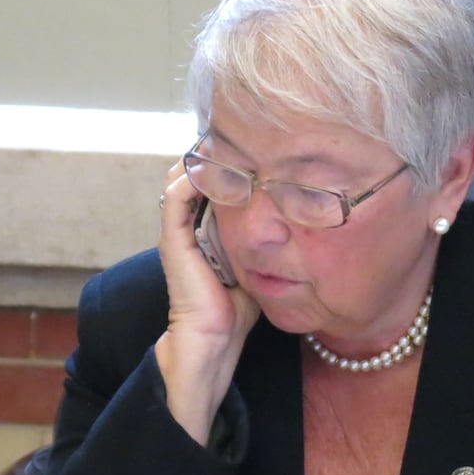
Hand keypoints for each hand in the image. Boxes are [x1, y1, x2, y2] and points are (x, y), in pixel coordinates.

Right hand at [155, 161, 260, 443]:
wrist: (214, 341)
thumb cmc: (238, 308)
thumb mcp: (258, 262)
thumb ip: (267, 240)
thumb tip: (300, 218)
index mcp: (202, 228)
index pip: (207, 181)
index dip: (225, 160)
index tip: (253, 143)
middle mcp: (186, 225)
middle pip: (192, 172)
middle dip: (214, 151)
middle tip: (240, 133)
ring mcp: (176, 231)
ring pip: (180, 178)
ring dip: (202, 157)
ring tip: (226, 141)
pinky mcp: (174, 240)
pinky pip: (177, 197)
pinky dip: (193, 176)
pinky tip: (217, 166)